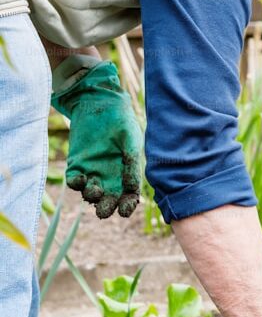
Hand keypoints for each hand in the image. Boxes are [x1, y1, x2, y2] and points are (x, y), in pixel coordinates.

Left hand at [51, 57, 142, 217]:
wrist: (101, 105)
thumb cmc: (122, 122)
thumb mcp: (132, 141)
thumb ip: (132, 163)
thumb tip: (131, 188)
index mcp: (128, 173)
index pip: (129, 196)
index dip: (127, 206)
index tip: (124, 210)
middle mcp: (111, 176)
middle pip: (109, 200)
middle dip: (106, 207)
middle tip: (105, 208)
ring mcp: (93, 171)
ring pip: (91, 193)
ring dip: (92, 197)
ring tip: (95, 190)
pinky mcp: (77, 164)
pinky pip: (75, 181)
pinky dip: (76, 184)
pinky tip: (80, 179)